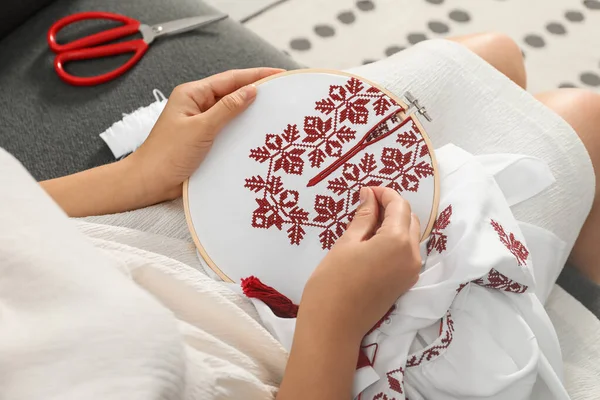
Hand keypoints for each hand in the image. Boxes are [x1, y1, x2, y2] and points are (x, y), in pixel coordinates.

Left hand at [126, 67, 283, 203]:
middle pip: (233, 93)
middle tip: (284, 92)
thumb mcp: (200, 128)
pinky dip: (243, 129)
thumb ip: (227, 108)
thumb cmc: (167, 155)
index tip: (279, 74)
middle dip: (257, 91)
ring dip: (251, 112)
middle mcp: (198, 105)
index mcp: (193, 94)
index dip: (257, 76)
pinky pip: (229, 129)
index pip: (230, 79)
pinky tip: (258, 133)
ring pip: (232, 112)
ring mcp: (202, 123)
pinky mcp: (205, 140)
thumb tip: (251, 90)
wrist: (150, 183)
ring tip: (276, 111)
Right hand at [300, 186, 421, 340]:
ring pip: (410, 236)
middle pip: (409, 219)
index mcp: (398, 241)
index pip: (399, 205)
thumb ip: (363, 217)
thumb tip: (369, 195)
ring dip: (393, 224)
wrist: (333, 327)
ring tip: (366, 223)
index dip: (384, 194)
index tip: (365, 191)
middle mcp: (412, 255)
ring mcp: (411, 271)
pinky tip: (372, 241)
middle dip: (391, 207)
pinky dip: (394, 241)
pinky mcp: (405, 283)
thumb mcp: (346, 243)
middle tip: (364, 205)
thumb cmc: (332, 282)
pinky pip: (406, 252)